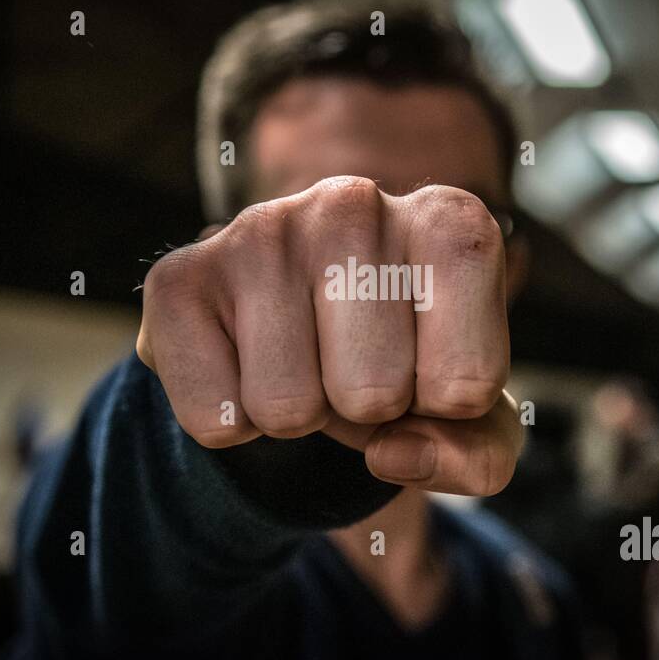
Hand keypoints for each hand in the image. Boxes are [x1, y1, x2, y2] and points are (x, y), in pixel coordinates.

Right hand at [136, 176, 522, 496]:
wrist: (304, 328)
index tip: (430, 366)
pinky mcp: (180, 276)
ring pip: (288, 410)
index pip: (467, 385)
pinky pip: (216, 419)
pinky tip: (246, 362)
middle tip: (354, 365)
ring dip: (301, 417)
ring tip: (304, 360)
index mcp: (450, 225)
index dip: (446, 409)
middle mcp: (357, 203)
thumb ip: (478, 456)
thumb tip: (392, 453)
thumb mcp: (473, 419)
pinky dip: (234, 424)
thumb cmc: (407, 361)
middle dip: (367, 411)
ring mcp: (261, 229)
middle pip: (374, 395)